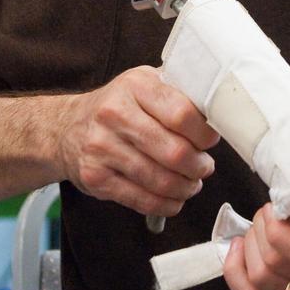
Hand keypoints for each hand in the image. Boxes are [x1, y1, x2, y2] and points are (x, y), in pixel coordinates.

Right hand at [56, 66, 217, 217]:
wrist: (67, 128)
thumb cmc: (120, 106)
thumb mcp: (146, 85)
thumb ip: (180, 93)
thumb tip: (222, 113)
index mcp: (136, 85)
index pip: (182, 113)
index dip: (205, 133)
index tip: (210, 140)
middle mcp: (114, 114)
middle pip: (174, 151)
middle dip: (199, 166)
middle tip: (205, 167)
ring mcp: (102, 147)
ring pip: (160, 179)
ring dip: (186, 187)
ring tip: (192, 184)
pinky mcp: (95, 178)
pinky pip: (141, 199)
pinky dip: (166, 204)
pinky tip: (174, 199)